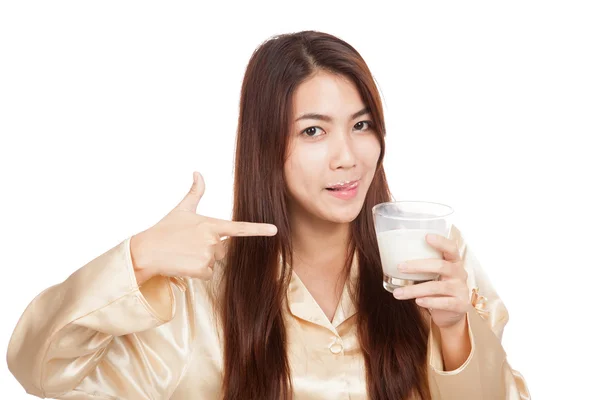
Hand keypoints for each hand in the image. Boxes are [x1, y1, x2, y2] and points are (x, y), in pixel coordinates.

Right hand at [130, 172, 277, 283]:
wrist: (146, 251)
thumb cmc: (164, 229)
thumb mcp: (181, 209)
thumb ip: (195, 192)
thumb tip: (198, 172)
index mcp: (211, 224)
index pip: (239, 228)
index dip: (258, 229)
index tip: (274, 230)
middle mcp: (212, 240)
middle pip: (222, 249)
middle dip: (209, 248)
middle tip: (188, 244)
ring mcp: (207, 255)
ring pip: (213, 262)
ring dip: (201, 260)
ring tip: (183, 253)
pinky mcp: (201, 269)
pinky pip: (207, 273)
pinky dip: (196, 271)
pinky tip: (183, 263)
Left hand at [392, 233, 469, 329]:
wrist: (451, 313)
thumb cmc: (437, 287)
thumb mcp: (433, 274)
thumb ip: (421, 264)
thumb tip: (391, 252)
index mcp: (454, 261)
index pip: (451, 248)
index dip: (441, 242)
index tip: (426, 236)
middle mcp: (460, 273)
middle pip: (441, 266)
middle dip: (418, 266)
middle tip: (399, 267)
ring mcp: (461, 289)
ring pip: (437, 287)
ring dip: (415, 289)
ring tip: (398, 293)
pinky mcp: (461, 305)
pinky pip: (444, 303)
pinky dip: (429, 302)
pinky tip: (417, 301)